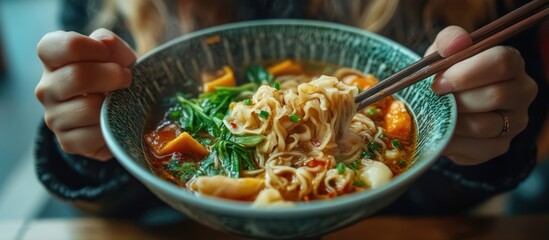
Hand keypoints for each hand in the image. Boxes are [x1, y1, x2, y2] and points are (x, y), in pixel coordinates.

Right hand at [35, 28, 135, 160]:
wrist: (118, 115)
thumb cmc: (113, 78)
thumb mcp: (117, 56)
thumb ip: (112, 46)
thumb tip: (105, 45)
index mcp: (53, 61)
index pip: (53, 47)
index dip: (87, 47)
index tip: (107, 53)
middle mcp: (46, 88)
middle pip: (77, 76)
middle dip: (112, 75)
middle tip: (127, 78)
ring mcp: (54, 117)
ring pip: (88, 108)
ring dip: (114, 104)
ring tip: (122, 100)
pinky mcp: (68, 141)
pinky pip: (94, 135)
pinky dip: (111, 127)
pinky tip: (114, 120)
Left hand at [427, 26, 536, 164]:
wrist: (442, 103)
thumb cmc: (447, 72)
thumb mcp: (444, 52)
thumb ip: (449, 40)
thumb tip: (457, 42)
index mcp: (511, 63)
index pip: (502, 62)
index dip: (467, 73)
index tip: (438, 82)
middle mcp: (521, 92)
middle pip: (495, 96)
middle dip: (457, 99)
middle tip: (434, 100)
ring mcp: (514, 122)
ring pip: (483, 125)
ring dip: (452, 121)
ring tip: (434, 114)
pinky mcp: (499, 146)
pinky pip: (475, 149)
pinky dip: (451, 141)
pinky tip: (438, 131)